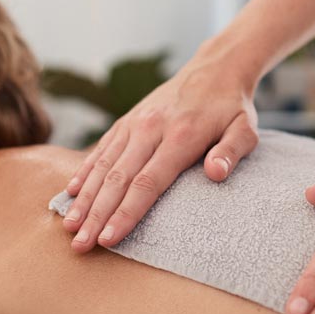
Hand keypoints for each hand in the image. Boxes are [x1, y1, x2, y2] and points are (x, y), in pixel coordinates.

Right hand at [62, 52, 258, 251]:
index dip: (126, 213)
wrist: (214, 68)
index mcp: (180, 136)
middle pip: (118, 178)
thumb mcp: (245, 128)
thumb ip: (232, 151)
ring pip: (103, 165)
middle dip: (97, 214)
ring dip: (84, 198)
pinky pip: (102, 148)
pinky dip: (85, 170)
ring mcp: (134, 123)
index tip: (109, 239)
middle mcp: (150, 129)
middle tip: (80, 245)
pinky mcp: (127, 120)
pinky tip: (72, 192)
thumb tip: (215, 174)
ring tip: (69, 226)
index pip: (148, 182)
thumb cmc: (232, 108)